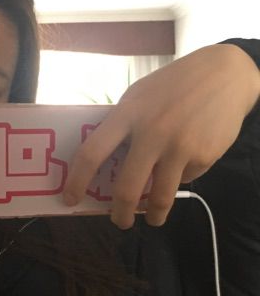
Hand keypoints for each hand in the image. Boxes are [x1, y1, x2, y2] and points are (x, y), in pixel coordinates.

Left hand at [63, 44, 259, 228]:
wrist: (225, 73)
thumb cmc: (171, 85)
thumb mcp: (138, 96)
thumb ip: (120, 125)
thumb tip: (102, 163)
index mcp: (127, 114)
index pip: (92, 152)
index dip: (77, 180)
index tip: (70, 199)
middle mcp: (152, 133)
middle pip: (127, 188)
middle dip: (120, 213)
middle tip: (119, 222)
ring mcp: (180, 147)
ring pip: (160, 197)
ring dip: (154, 215)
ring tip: (152, 220)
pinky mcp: (204, 156)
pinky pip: (184, 179)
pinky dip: (180, 178)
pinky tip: (184, 163)